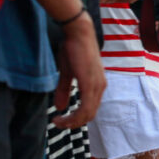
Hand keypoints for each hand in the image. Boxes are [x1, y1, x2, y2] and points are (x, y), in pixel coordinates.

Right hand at [52, 14, 106, 128]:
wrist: (79, 34)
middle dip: (73, 123)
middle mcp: (100, 87)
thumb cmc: (73, 50)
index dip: (76, 119)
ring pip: (88, 113)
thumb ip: (64, 90)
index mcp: (97, 85)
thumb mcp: (67, 73)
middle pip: (90, 115)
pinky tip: (61, 115)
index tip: (60, 120)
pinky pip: (85, 107)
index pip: (90, 110)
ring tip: (57, 122)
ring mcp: (97, 86)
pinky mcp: (90, 83)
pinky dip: (74, 116)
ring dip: (72, 121)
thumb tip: (60, 107)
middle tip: (58, 124)